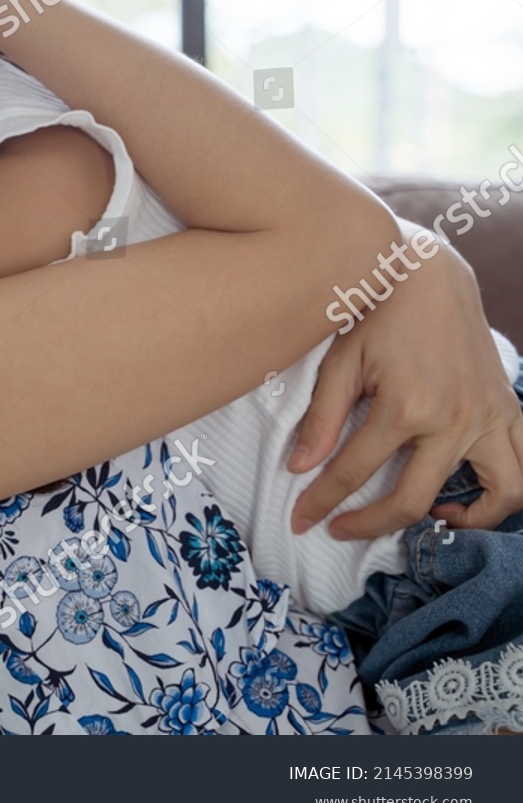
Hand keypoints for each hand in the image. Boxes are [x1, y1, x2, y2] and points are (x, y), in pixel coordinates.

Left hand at [289, 223, 522, 537]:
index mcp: (407, 407)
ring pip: (498, 494)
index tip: (301, 519)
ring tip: (428, 519)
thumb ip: (321, 419)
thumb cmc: (376, 313)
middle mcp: (455, 420)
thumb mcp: (340, 362)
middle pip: (413, 498)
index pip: (353, 472)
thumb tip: (299, 469)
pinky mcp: (508, 409)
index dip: (322, 502)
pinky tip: (468, 493)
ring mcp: (489, 417)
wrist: (426, 273)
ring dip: (467, 520)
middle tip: (339, 529)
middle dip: (370, 524)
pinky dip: (504, 491)